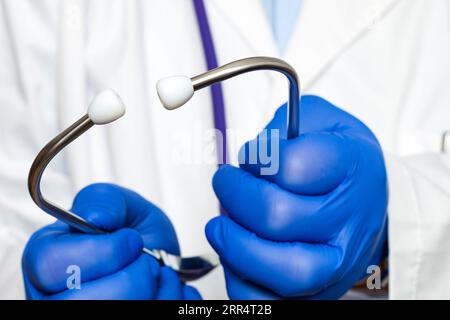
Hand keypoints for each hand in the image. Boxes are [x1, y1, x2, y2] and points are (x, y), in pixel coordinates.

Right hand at [22, 183, 200, 299]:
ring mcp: (77, 314)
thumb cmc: (134, 233)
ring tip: (156, 273)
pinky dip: (164, 299)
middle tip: (147, 261)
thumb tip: (93, 216)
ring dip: (147, 290)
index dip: (103, 251)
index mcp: (46, 257)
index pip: (51, 263)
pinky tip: (163, 287)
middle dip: (129, 278)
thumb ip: (106, 201)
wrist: (160, 261)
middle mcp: (53, 294)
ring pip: (110, 311)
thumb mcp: (124, 205)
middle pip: (79, 300)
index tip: (132, 241)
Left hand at [206, 95, 387, 298]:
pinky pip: (272, 301)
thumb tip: (254, 154)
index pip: (293, 167)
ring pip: (282, 271)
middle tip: (226, 182)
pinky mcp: (319, 291)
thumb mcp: (323, 121)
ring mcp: (337, 262)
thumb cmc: (340, 163)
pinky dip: (242, 281)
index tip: (251, 157)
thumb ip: (285, 125)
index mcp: (351, 168)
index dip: (256, 158)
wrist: (369, 203)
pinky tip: (237, 255)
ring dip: (235, 246)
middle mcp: (348, 220)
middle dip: (235, 196)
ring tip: (221, 226)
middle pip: (277, 217)